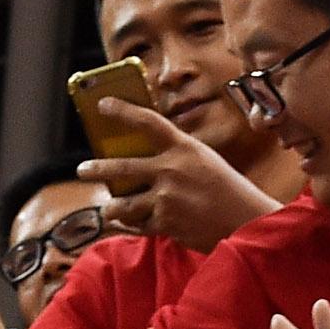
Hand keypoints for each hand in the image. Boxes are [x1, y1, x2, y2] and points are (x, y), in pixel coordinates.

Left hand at [83, 100, 282, 253]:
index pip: (148, 122)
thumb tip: (149, 160)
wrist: (246, 222)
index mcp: (184, 148)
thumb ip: (178, 157)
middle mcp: (171, 170)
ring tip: (107, 207)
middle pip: (122, 167)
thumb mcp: (205, 161)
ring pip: (123, 203)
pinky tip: (122, 223)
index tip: (103, 104)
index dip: (122, 110)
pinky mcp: (166, 224)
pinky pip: (136, 225)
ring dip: (111, 206)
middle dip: (97, 169)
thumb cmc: (228, 190)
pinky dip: (128, 224)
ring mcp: (166, 199)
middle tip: (83, 169)